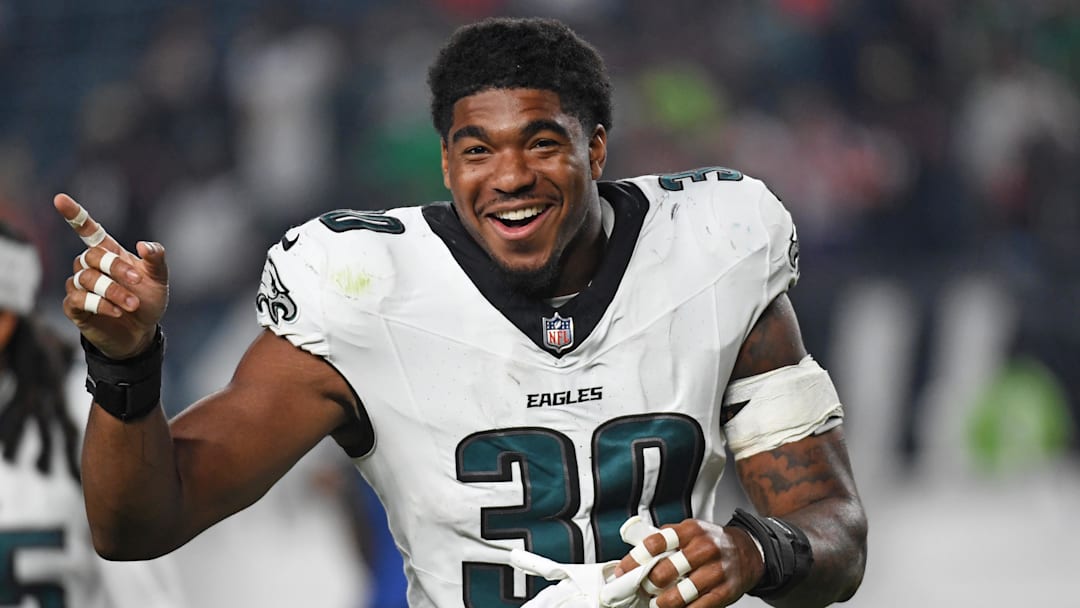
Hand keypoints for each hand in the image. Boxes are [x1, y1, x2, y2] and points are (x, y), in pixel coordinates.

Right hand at [54, 193, 168, 358]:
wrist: (142, 333)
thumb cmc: (148, 300)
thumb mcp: (159, 279)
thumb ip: (156, 259)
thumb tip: (144, 245)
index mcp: (110, 254)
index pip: (87, 230)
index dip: (74, 215)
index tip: (59, 198)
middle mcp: (91, 267)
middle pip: (92, 256)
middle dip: (116, 267)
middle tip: (137, 281)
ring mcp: (80, 286)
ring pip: (86, 279)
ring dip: (113, 291)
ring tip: (133, 304)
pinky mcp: (75, 307)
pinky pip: (78, 299)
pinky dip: (99, 304)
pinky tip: (117, 311)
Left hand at [612, 518, 764, 607]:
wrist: (749, 551)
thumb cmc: (713, 542)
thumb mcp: (689, 531)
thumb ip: (664, 538)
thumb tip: (634, 547)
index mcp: (690, 530)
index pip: (656, 542)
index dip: (635, 559)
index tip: (623, 571)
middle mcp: (703, 548)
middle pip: (666, 570)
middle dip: (649, 584)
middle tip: (643, 589)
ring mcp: (716, 570)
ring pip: (681, 592)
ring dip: (663, 602)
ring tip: (657, 603)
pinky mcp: (725, 591)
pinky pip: (699, 607)